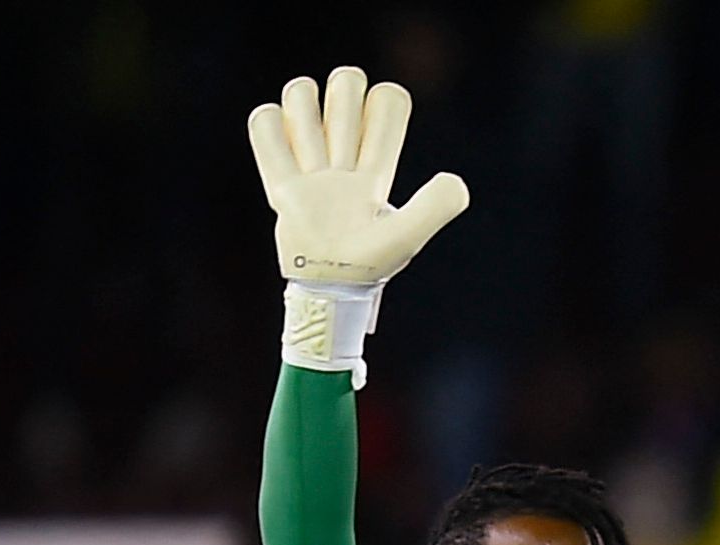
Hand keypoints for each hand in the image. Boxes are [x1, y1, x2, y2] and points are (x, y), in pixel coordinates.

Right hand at [246, 67, 468, 288]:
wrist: (327, 286)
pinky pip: (264, 122)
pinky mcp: (280, 177)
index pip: (387, 101)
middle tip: (342, 142)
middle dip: (342, 97)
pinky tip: (284, 155)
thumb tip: (455, 180)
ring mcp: (311, 165)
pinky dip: (269, 125)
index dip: (384, 102)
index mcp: (378, 167)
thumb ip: (435, 208)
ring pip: (301, 94)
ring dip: (302, 110)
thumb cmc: (369, 264)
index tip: (376, 134)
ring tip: (310, 149)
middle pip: (343, 84)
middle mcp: (346, 158)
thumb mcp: (407, 237)